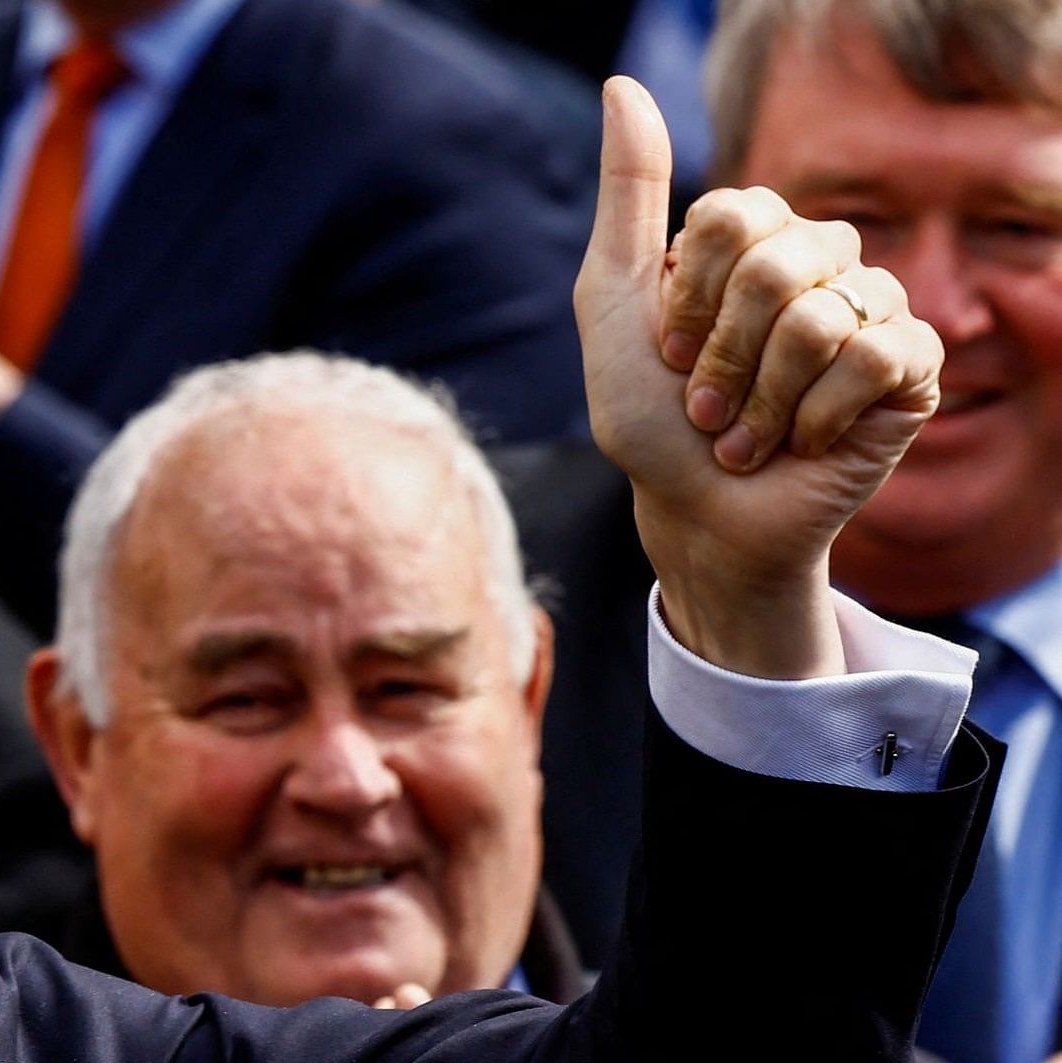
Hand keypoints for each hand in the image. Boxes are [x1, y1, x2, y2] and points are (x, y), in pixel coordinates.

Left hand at [576, 77, 941, 675]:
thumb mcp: (611, 302)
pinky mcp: (912, 365)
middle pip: (777, 264)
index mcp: (756, 236)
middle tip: (704, 405)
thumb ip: (626, 196)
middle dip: (721, 354)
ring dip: (761, 398)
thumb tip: (621, 87)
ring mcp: (871, 306)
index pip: (734, 217)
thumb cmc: (648, 419)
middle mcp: (820, 259)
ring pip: (821, 317)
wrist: (697, 513)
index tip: (666, 352)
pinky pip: (872, 358)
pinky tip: (803, 442)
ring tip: (747, 433)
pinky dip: (815, 417)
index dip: (688, 297)